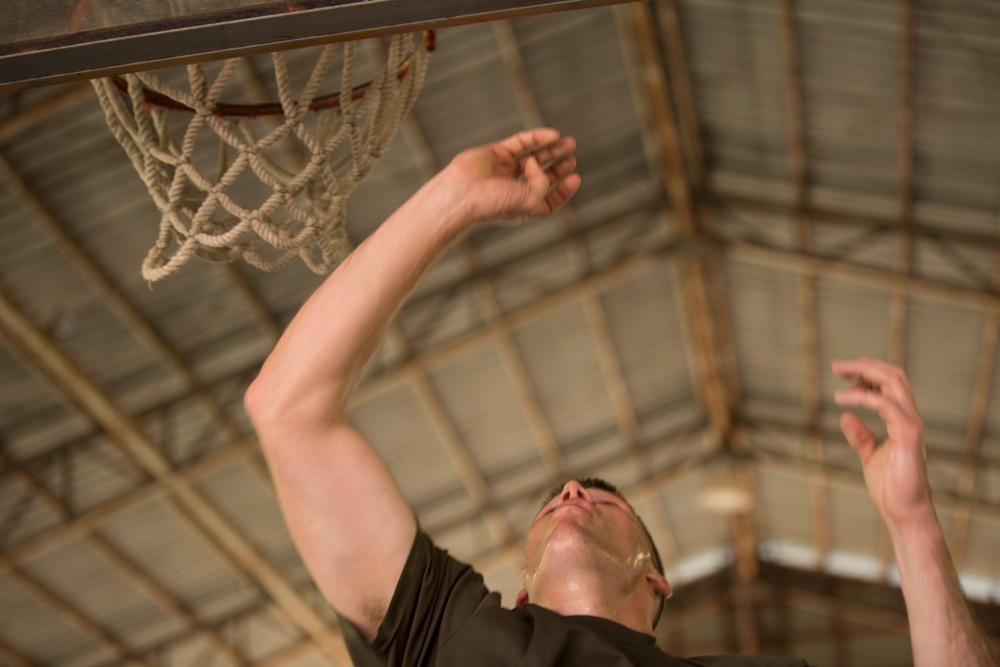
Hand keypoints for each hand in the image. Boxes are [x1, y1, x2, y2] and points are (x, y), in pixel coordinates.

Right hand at [441, 128, 580, 223]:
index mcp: (522, 206)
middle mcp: (514, 188)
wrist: (461, 194)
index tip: (575, 178)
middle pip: (542, 176)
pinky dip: (537, 137)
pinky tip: (553, 136)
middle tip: (572, 158)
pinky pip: (521, 142)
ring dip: (551, 150)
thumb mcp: (530, 200)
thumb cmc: (493, 204)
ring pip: (533, 156)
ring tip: (569, 143)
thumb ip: (542, 182)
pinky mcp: (496, 153)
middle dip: (559, 166)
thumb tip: (537, 162)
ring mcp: (505, 170)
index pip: (548, 199)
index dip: (564, 190)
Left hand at [832, 358, 934, 530]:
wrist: (903, 513)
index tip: (842, 375)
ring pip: (894, 383)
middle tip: (837, 366)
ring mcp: (911, 426)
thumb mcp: (869, 456)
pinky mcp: (907, 436)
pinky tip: (843, 400)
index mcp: (902, 421)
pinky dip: (863, 397)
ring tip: (839, 373)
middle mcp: (909, 419)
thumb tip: (846, 417)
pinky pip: (886, 405)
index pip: (890, 384)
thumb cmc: (890, 488)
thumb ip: (860, 436)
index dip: (867, 374)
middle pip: (894, 376)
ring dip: (865, 373)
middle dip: (865, 365)